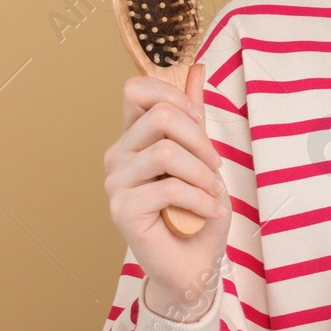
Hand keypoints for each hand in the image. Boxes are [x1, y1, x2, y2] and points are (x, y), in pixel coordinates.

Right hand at [104, 64, 230, 318]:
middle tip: (215, 165)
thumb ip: (195, 115)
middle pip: (159, 114)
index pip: (135, 89)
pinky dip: (199, 198)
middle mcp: (118, 155)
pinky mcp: (121, 209)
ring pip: (166, 152)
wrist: (196, 263)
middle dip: (200, 137)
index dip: (172, 94)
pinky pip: (168, 188)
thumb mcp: (204, 156)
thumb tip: (195, 67)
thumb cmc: (199, 209)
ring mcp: (115, 183)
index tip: (197, 118)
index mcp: (134, 137)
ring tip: (214, 192)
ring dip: (202, 173)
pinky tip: (208, 211)